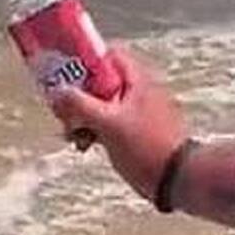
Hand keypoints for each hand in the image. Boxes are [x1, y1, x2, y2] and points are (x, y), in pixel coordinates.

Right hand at [51, 46, 188, 199]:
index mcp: (138, 81)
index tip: (65, 76)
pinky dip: (95, 131)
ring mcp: (139, 113)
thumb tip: (57, 92)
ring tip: (72, 135)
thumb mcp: (108, 124)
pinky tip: (85, 146)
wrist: (178, 179)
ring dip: (83, 117)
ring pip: (103, 105)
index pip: (108, 55)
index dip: (85, 62)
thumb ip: (80, 105)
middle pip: (100, 82)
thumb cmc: (147, 146)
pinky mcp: (138, 133)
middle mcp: (140, 92)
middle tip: (64, 113)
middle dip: (78, 97)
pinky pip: (110, 124)